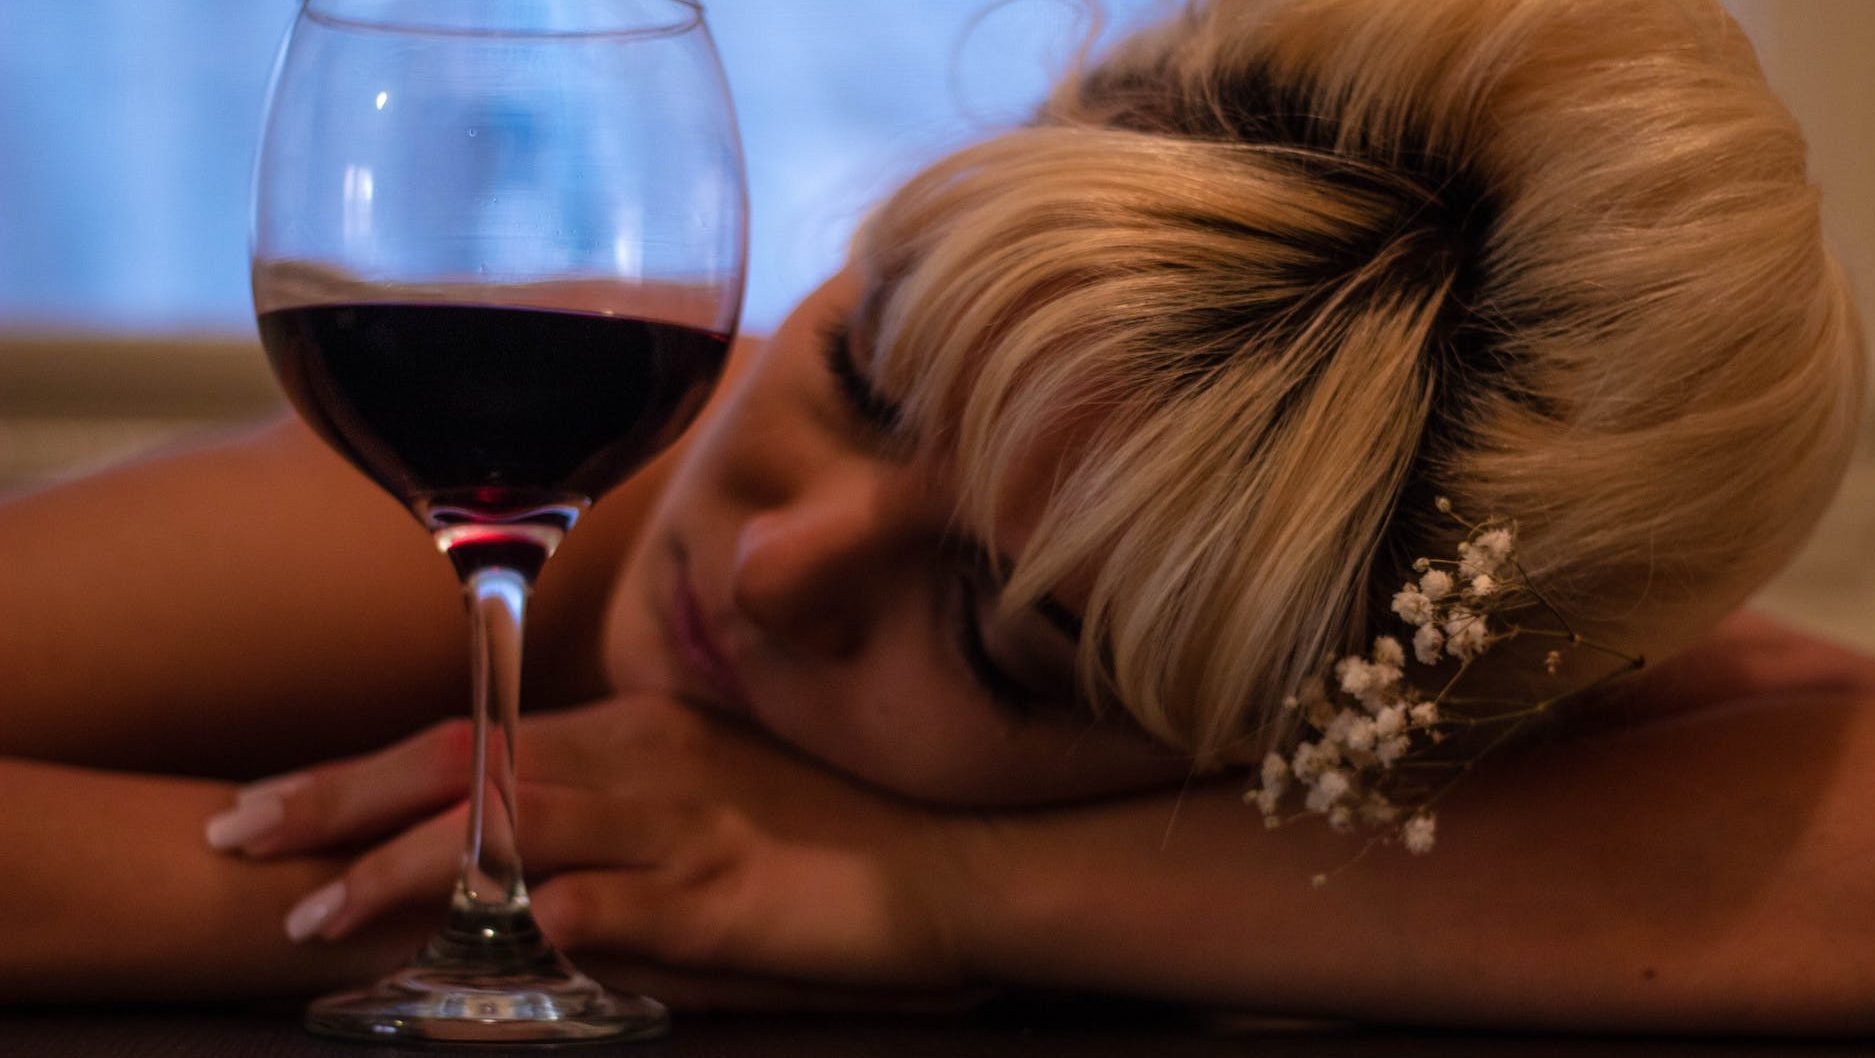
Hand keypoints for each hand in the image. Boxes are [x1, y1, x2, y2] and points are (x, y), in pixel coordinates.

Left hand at [207, 695, 986, 1008]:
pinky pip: (618, 904)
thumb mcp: (706, 799)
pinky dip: (544, 917)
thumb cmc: (827, 832)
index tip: (269, 803)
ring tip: (315, 913)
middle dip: (341, 804)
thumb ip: (609, 813)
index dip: (362, 772)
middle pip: (466, 769)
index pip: (472, 739)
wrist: (953, 862)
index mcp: (635, 728)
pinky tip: (483, 937)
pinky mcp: (726, 897)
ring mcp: (685, 824)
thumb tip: (512, 860)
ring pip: (518, 830)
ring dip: (410, 871)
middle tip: (239, 837)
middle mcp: (646, 758)